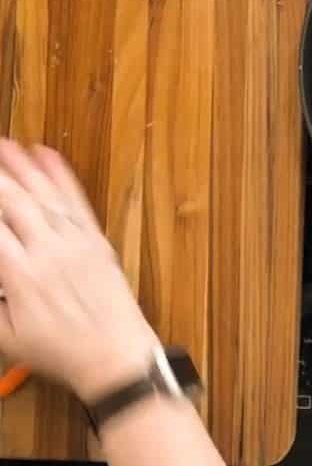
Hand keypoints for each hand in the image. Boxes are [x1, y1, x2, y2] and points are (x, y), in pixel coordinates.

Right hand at [0, 140, 159, 403]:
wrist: (115, 352)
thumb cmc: (57, 349)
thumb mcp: (4, 334)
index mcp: (20, 274)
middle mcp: (49, 249)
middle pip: (12, 202)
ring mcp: (76, 240)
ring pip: (44, 194)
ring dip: (20, 166)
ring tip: (2, 143)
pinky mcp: (96, 238)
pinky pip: (76, 200)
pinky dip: (60, 174)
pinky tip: (46, 153)